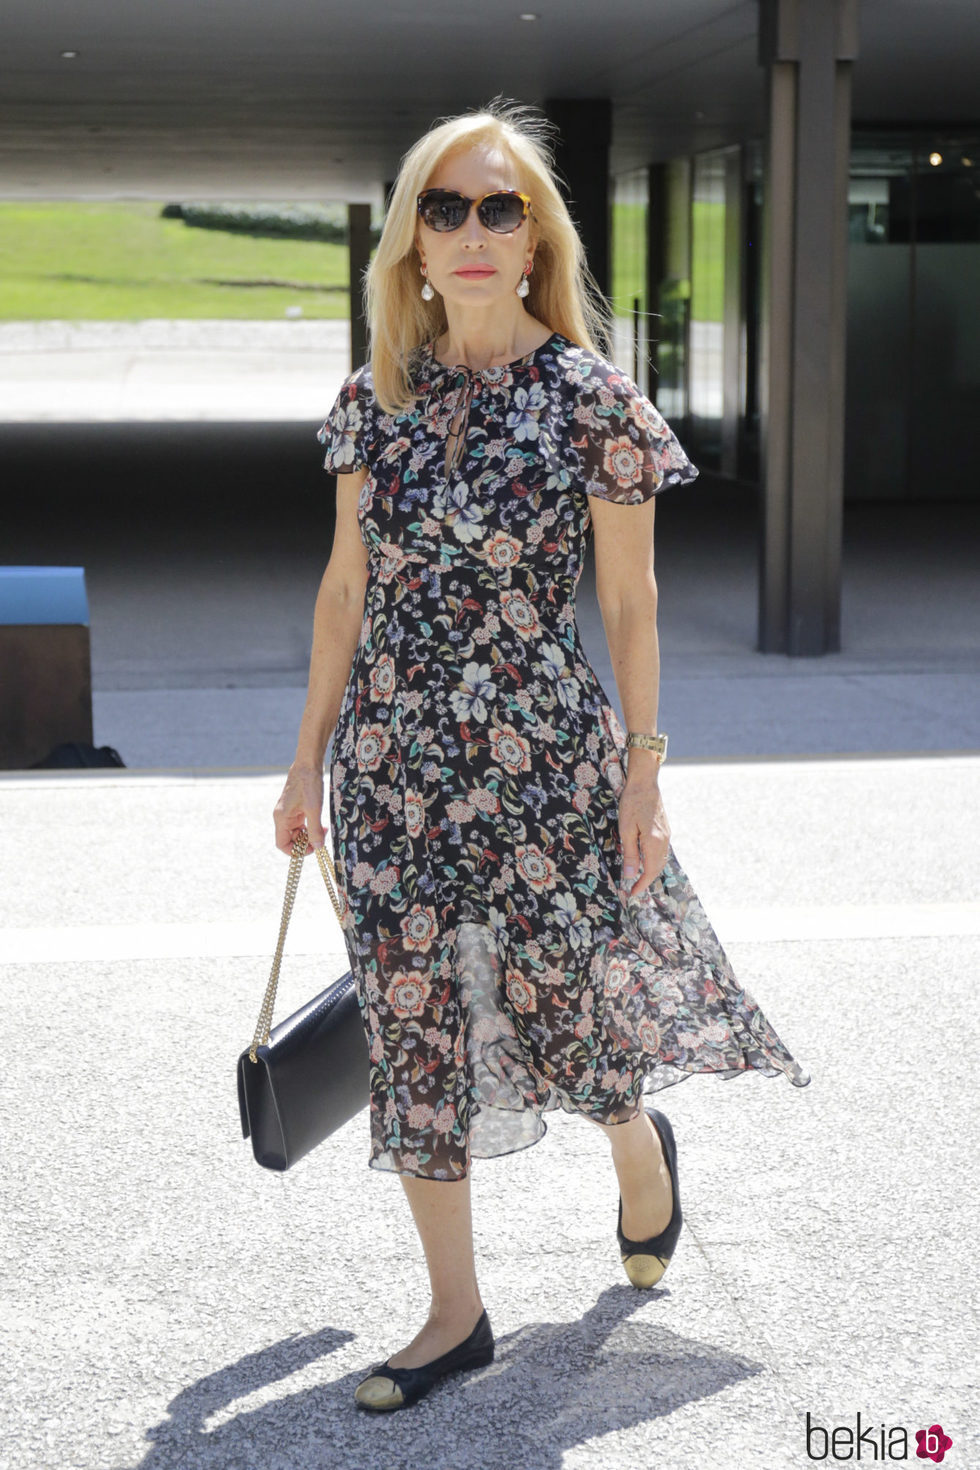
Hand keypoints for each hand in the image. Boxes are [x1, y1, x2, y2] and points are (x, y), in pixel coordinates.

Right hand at [273, 763, 324, 855]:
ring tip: (324, 830)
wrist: (308, 763)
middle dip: (306, 842)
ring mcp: (289, 812)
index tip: (312, 849)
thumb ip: (315, 830)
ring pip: (297, 832)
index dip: (296, 851)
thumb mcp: (314, 809)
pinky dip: (311, 826)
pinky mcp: (296, 807)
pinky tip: (321, 824)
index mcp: (282, 818)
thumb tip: (318, 847)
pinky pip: (301, 823)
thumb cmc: (309, 784)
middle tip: (321, 839)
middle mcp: (282, 817)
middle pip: (291, 839)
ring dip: (310, 834)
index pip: (282, 844)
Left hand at [618, 771, 669, 897]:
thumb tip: (630, 875)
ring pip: (660, 860)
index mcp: (654, 842)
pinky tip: (644, 860)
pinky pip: (661, 851)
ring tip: (637, 877)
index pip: (650, 871)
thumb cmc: (632, 804)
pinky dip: (653, 860)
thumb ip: (629, 854)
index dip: (642, 885)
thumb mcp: (626, 830)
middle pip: (658, 868)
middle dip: (646, 880)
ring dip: (651, 871)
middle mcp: (664, 840)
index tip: (632, 893)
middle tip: (633, 888)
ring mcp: (666, 835)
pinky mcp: (665, 830)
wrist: (645, 783)